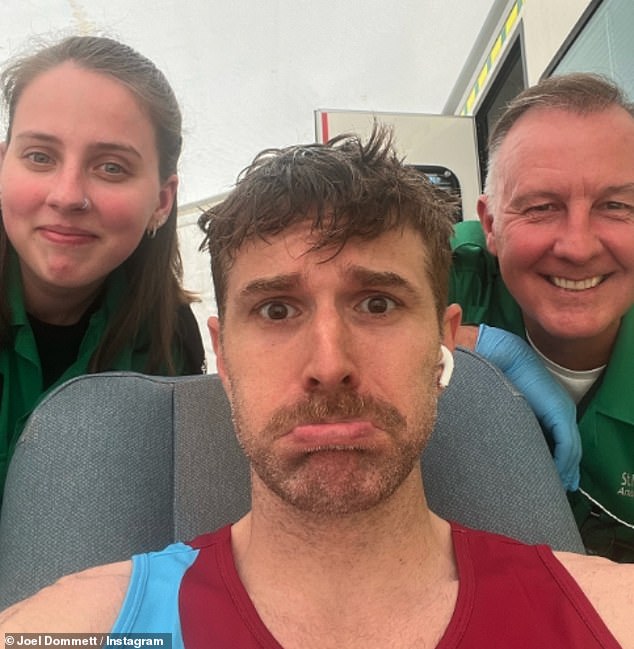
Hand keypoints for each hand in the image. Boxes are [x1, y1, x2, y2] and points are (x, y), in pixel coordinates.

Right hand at [475, 324, 580, 490]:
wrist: (496, 357)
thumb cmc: (491, 380)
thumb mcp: (502, 407)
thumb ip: (509, 425)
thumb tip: (502, 446)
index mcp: (543, 408)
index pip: (557, 440)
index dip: (557, 460)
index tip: (552, 479)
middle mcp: (557, 409)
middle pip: (568, 447)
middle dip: (565, 469)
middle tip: (561, 487)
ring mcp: (561, 411)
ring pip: (570, 449)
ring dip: (564, 470)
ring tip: (556, 486)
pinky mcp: (560, 413)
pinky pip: (567, 445)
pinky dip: (563, 463)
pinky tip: (557, 476)